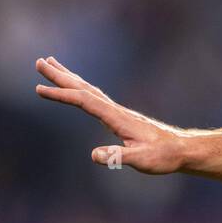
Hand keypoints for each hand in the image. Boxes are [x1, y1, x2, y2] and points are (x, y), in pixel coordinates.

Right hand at [34, 56, 187, 173]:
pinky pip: (94, 98)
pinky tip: (76, 89)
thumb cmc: (164, 156)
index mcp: (118, 117)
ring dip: (69, 77)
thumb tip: (94, 155)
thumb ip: (119, 157)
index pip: (84, 101)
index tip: (39, 89)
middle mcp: (116, 110)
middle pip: (84, 88)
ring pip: (88, 90)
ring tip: (51, 64)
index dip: (62, 95)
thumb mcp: (142, 160)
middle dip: (60, 76)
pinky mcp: (119, 117)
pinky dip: (81, 89)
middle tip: (39, 62)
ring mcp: (117, 112)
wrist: (182, 150)